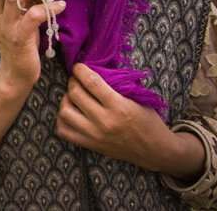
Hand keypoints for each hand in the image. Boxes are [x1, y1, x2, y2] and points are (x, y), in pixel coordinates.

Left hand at [56, 64, 203, 179]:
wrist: (154, 150)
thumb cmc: (147, 120)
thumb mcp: (138, 98)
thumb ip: (116, 84)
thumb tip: (94, 68)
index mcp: (118, 106)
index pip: (91, 82)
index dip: (80, 70)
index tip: (78, 66)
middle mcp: (104, 121)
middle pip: (75, 94)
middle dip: (73, 82)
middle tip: (77, 80)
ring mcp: (94, 135)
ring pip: (65, 111)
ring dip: (66, 100)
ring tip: (74, 97)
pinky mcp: (89, 145)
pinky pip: (63, 130)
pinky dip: (62, 119)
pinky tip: (71, 112)